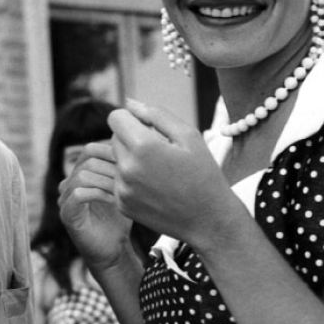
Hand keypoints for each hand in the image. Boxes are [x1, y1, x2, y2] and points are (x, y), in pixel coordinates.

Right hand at [59, 141, 132, 270]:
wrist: (113, 251)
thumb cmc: (120, 219)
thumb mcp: (123, 189)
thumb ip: (121, 169)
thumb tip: (134, 145)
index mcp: (80, 173)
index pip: (90, 150)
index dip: (109, 151)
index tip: (131, 160)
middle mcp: (69, 183)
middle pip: (87, 160)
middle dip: (111, 167)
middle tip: (131, 177)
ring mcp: (65, 199)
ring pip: (82, 175)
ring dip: (107, 181)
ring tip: (124, 190)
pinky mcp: (67, 214)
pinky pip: (78, 194)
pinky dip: (99, 194)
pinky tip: (116, 200)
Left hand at [110, 99, 237, 248]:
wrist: (209, 220)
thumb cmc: (203, 173)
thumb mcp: (188, 136)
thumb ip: (156, 114)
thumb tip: (129, 103)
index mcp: (143, 146)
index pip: (116, 117)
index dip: (132, 118)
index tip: (149, 128)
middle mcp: (127, 168)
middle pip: (114, 137)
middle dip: (131, 138)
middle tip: (158, 151)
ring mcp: (122, 188)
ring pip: (115, 159)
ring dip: (130, 159)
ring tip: (157, 170)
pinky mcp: (122, 204)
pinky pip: (117, 180)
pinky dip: (130, 179)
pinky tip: (153, 186)